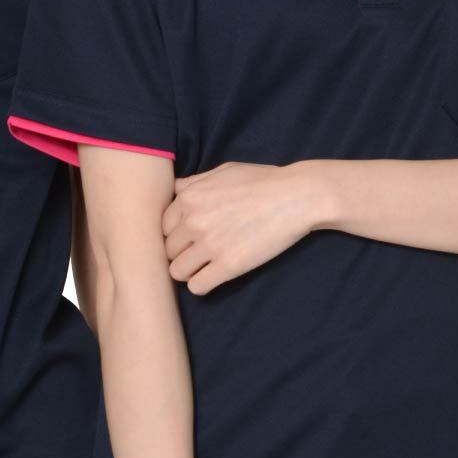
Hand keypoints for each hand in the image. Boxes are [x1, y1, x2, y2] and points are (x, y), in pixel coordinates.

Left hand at [162, 161, 319, 293]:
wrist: (295, 196)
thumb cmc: (261, 180)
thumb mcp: (222, 171)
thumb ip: (194, 182)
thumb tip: (176, 191)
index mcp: (188, 197)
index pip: (162, 226)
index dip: (175, 233)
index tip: (188, 237)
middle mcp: (192, 221)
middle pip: (167, 249)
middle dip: (181, 252)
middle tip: (198, 252)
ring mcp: (209, 244)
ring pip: (177, 271)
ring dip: (188, 271)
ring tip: (203, 267)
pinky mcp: (228, 266)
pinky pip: (197, 286)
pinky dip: (202, 285)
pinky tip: (213, 276)